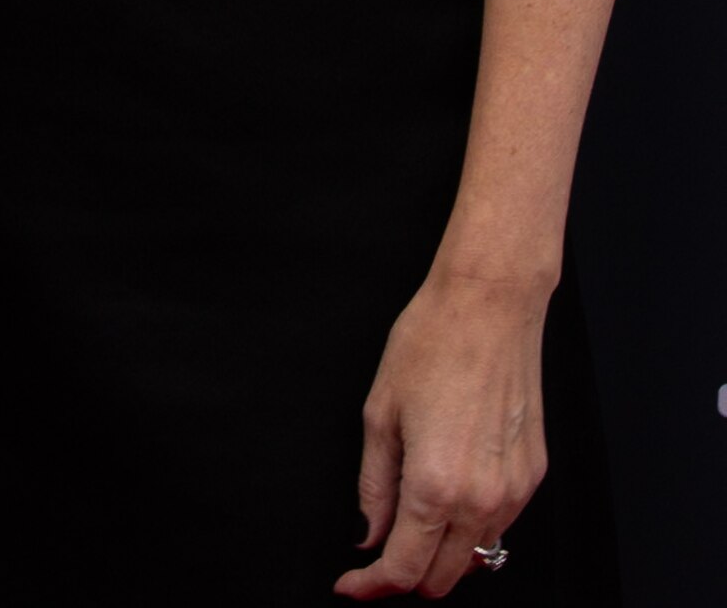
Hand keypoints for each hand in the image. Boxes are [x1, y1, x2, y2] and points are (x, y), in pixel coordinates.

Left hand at [334, 272, 547, 596]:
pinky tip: (449, 494)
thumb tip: (370, 533)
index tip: (353, 585)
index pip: (404, 569)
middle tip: (378, 554)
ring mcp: (513, 491)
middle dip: (406, 576)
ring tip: (412, 519)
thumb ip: (374, 486)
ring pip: (475, 558)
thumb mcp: (380, 413)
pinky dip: (471, 528)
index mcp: (436, 485)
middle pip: (443, 579)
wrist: (489, 306)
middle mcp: (481, 499)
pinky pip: (499, 526)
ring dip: (441, 555)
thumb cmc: (433, 343)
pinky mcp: (532, 476)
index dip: (372, 586)